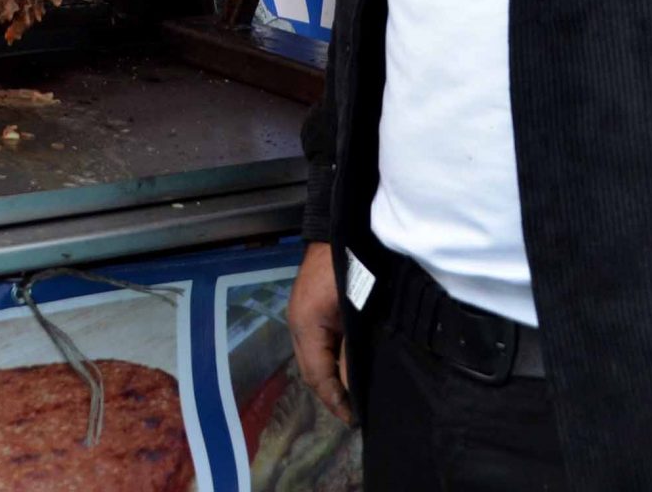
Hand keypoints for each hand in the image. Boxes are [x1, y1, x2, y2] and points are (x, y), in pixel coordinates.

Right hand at [288, 242, 352, 423]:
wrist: (339, 232)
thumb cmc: (351, 270)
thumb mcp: (354, 314)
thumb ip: (351, 351)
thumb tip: (352, 387)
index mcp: (305, 326)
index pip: (316, 375)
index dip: (334, 399)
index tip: (353, 419)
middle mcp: (296, 325)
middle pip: (309, 371)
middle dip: (329, 394)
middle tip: (353, 413)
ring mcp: (299, 316)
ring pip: (311, 359)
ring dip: (328, 378)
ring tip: (350, 396)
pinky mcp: (308, 310)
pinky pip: (315, 345)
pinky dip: (327, 361)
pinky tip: (343, 368)